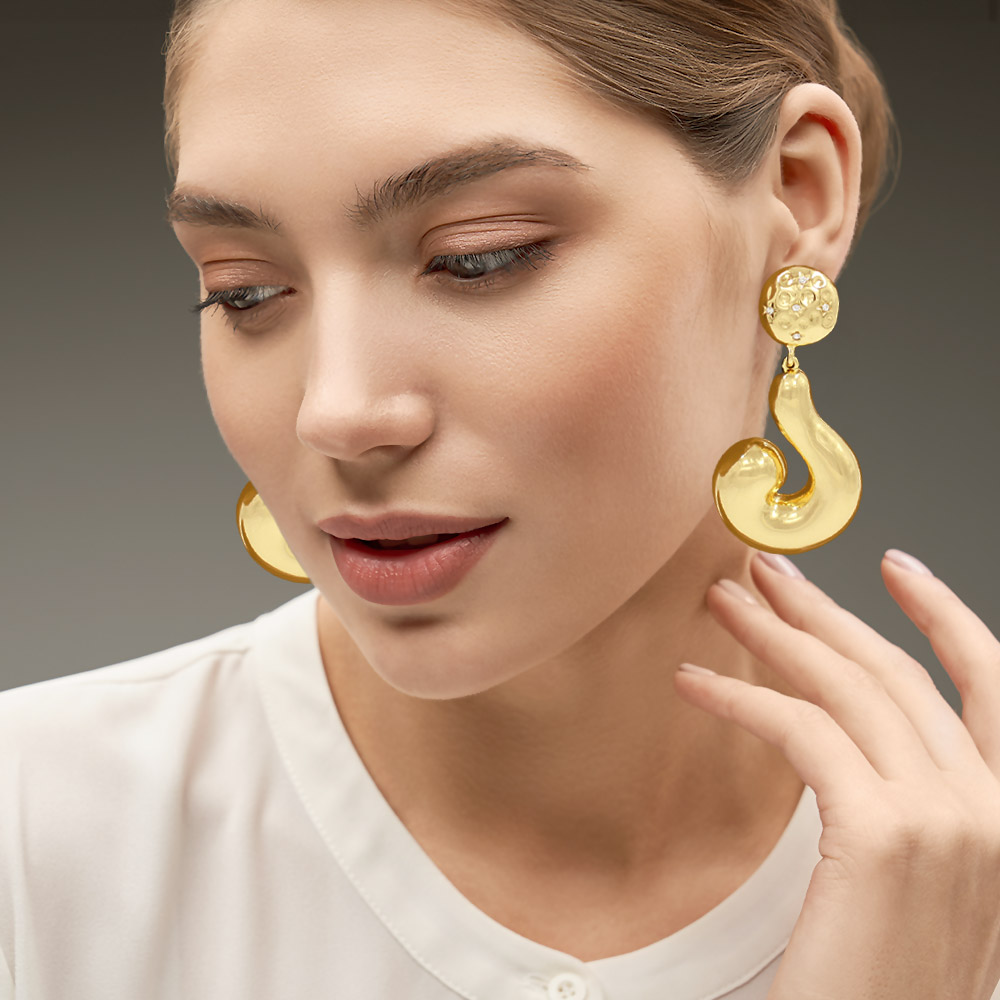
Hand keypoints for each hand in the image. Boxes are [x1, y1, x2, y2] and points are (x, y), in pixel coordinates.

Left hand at [674, 549, 999, 999]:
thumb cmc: (883, 990)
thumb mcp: (919, 887)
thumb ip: (904, 811)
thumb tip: (844, 742)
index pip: (990, 691)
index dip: (946, 617)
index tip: (899, 568)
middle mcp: (994, 812)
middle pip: (897, 675)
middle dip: (826, 611)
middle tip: (766, 573)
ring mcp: (947, 821)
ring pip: (847, 688)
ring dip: (775, 635)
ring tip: (722, 606)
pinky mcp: (884, 835)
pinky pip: (800, 731)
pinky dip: (740, 698)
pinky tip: (694, 684)